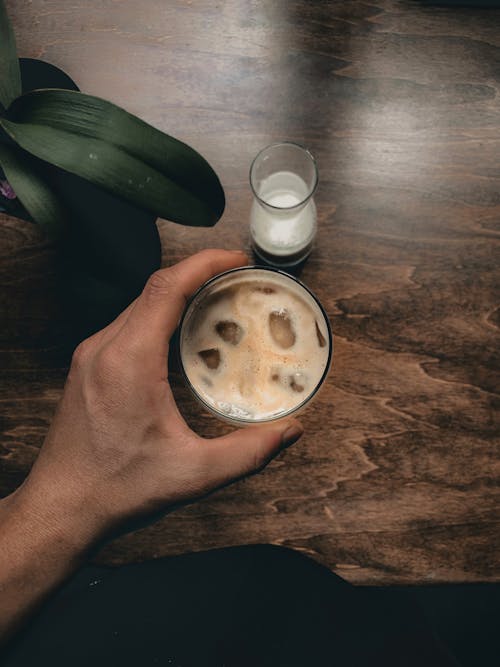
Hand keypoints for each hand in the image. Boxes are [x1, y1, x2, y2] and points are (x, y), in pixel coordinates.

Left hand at [17, 249, 303, 542]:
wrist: (62, 506)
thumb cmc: (118, 488)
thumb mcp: (193, 474)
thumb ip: (248, 453)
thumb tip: (290, 432)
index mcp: (129, 360)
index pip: (167, 288)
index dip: (204, 263)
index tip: (236, 259)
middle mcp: (104, 347)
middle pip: (154, 288)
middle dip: (198, 274)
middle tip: (237, 279)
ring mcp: (91, 354)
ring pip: (139, 304)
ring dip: (178, 294)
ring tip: (216, 302)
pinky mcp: (88, 365)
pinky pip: (127, 323)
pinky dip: (159, 315)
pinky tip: (181, 335)